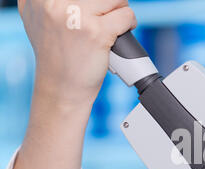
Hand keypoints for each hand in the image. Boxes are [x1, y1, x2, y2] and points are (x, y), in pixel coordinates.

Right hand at [18, 0, 136, 107]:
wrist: (61, 88)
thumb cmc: (56, 55)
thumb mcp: (39, 18)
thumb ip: (52, 0)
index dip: (93, 0)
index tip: (94, 9)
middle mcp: (53, 2)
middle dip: (108, 2)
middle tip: (106, 16)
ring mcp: (76, 16)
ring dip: (120, 9)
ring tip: (114, 24)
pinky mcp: (96, 32)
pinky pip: (126, 15)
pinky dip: (129, 24)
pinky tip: (120, 34)